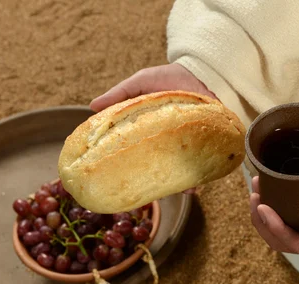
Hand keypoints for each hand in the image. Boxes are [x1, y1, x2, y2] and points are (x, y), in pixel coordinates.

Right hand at [90, 63, 215, 194]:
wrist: (204, 74)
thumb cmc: (171, 78)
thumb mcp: (141, 83)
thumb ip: (119, 95)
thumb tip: (91, 107)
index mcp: (151, 132)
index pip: (138, 154)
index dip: (128, 167)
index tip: (116, 178)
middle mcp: (168, 143)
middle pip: (158, 168)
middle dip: (152, 183)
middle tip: (141, 193)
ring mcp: (187, 146)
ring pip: (179, 173)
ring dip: (175, 186)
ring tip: (168, 195)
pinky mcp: (206, 147)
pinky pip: (201, 167)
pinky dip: (197, 179)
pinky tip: (193, 188)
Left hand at [250, 176, 298, 258]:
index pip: (293, 243)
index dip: (274, 227)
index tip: (263, 206)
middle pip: (279, 240)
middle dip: (262, 221)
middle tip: (255, 196)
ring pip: (277, 230)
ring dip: (262, 214)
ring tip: (256, 190)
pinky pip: (283, 219)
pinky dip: (271, 206)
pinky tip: (265, 189)